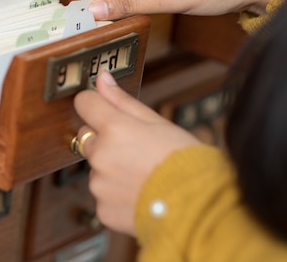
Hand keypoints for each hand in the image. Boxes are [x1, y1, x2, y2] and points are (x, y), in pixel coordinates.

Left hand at [74, 70, 200, 234]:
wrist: (201, 209)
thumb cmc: (185, 162)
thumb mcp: (158, 122)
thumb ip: (122, 100)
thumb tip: (102, 78)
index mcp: (114, 129)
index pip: (84, 103)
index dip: (95, 104)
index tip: (102, 108)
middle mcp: (101, 156)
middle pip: (87, 137)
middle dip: (105, 140)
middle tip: (137, 149)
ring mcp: (100, 185)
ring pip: (97, 168)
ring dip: (112, 169)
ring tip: (143, 176)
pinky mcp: (103, 209)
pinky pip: (103, 196)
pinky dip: (117, 195)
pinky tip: (140, 194)